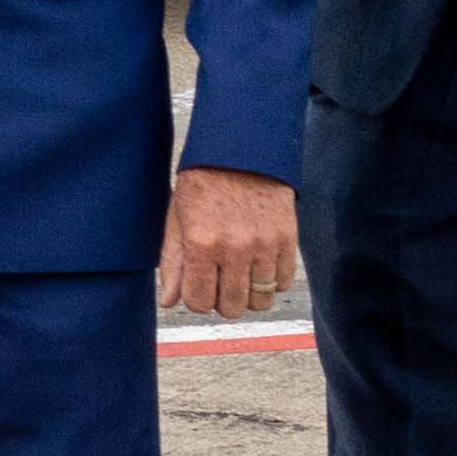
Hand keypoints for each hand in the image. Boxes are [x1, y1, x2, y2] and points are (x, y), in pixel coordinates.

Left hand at [160, 165, 297, 317]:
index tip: (198, 285)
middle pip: (231, 307)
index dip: (196, 298)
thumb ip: (173, 263)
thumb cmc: (203, 181)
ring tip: (240, 274)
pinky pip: (283, 283)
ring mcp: (264, 245)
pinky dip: (271, 282)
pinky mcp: (287, 239)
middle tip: (219, 279)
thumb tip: (169, 301)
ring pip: (260, 301)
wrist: (241, 148)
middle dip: (221, 299)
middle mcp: (234, 248)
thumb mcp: (177, 218)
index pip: (198, 302)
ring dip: (248, 294)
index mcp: (201, 243)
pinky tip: (259, 265)